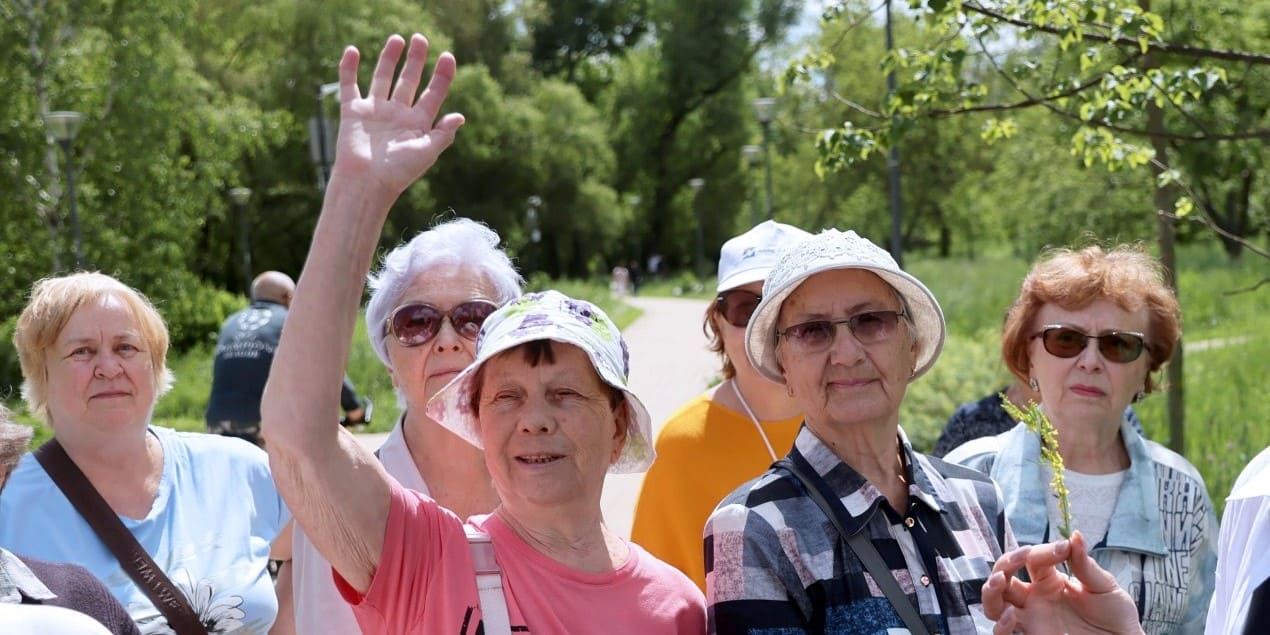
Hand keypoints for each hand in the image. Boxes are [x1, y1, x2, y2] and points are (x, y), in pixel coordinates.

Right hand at [332, 33, 464, 193]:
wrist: (366, 183)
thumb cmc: (398, 173)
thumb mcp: (426, 153)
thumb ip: (442, 134)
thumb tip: (460, 116)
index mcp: (418, 124)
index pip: (434, 94)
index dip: (442, 76)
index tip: (448, 57)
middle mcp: (397, 114)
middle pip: (409, 80)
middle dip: (416, 60)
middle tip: (421, 39)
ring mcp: (375, 111)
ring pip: (383, 78)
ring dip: (389, 58)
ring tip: (397, 38)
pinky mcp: (353, 112)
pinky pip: (349, 86)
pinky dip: (349, 69)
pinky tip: (352, 50)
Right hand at [982, 531, 1143, 634]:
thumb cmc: (1115, 616)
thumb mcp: (1105, 587)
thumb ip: (1085, 565)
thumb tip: (1075, 535)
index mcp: (1050, 581)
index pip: (1033, 559)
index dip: (1044, 550)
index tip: (1064, 548)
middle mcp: (1035, 598)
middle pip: (1003, 576)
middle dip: (1006, 562)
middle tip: (1022, 556)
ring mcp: (1031, 618)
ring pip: (994, 603)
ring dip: (990, 590)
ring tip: (1000, 581)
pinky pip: (1003, 634)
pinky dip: (1000, 626)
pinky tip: (1011, 616)